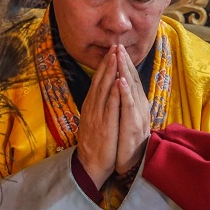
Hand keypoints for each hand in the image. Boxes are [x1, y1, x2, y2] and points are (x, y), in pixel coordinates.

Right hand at [77, 47, 119, 188]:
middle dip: (108, 63)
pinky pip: (109, 106)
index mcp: (91, 105)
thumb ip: (99, 106)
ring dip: (110, 72)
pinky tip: (117, 82)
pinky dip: (113, 93)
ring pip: (103, 89)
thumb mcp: (95, 121)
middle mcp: (92, 107)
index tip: (112, 51)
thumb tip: (104, 92)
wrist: (91, 164)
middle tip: (115, 45)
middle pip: (100, 81)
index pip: (98, 81)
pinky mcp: (104, 125)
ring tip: (116, 56)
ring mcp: (97, 116)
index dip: (105, 65)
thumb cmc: (96, 143)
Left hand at [115, 45, 151, 175]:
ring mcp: (137, 116)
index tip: (117, 49)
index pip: (130, 80)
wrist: (130, 164)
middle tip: (118, 45)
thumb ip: (124, 103)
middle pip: (132, 81)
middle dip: (125, 62)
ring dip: (125, 72)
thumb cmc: (125, 142)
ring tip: (120, 56)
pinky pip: (129, 107)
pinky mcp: (133, 126)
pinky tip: (121, 81)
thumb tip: (120, 88)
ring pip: (131, 90)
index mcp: (136, 105)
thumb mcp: (125, 119)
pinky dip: (125, 93)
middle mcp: (139, 108)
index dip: (124, 64)